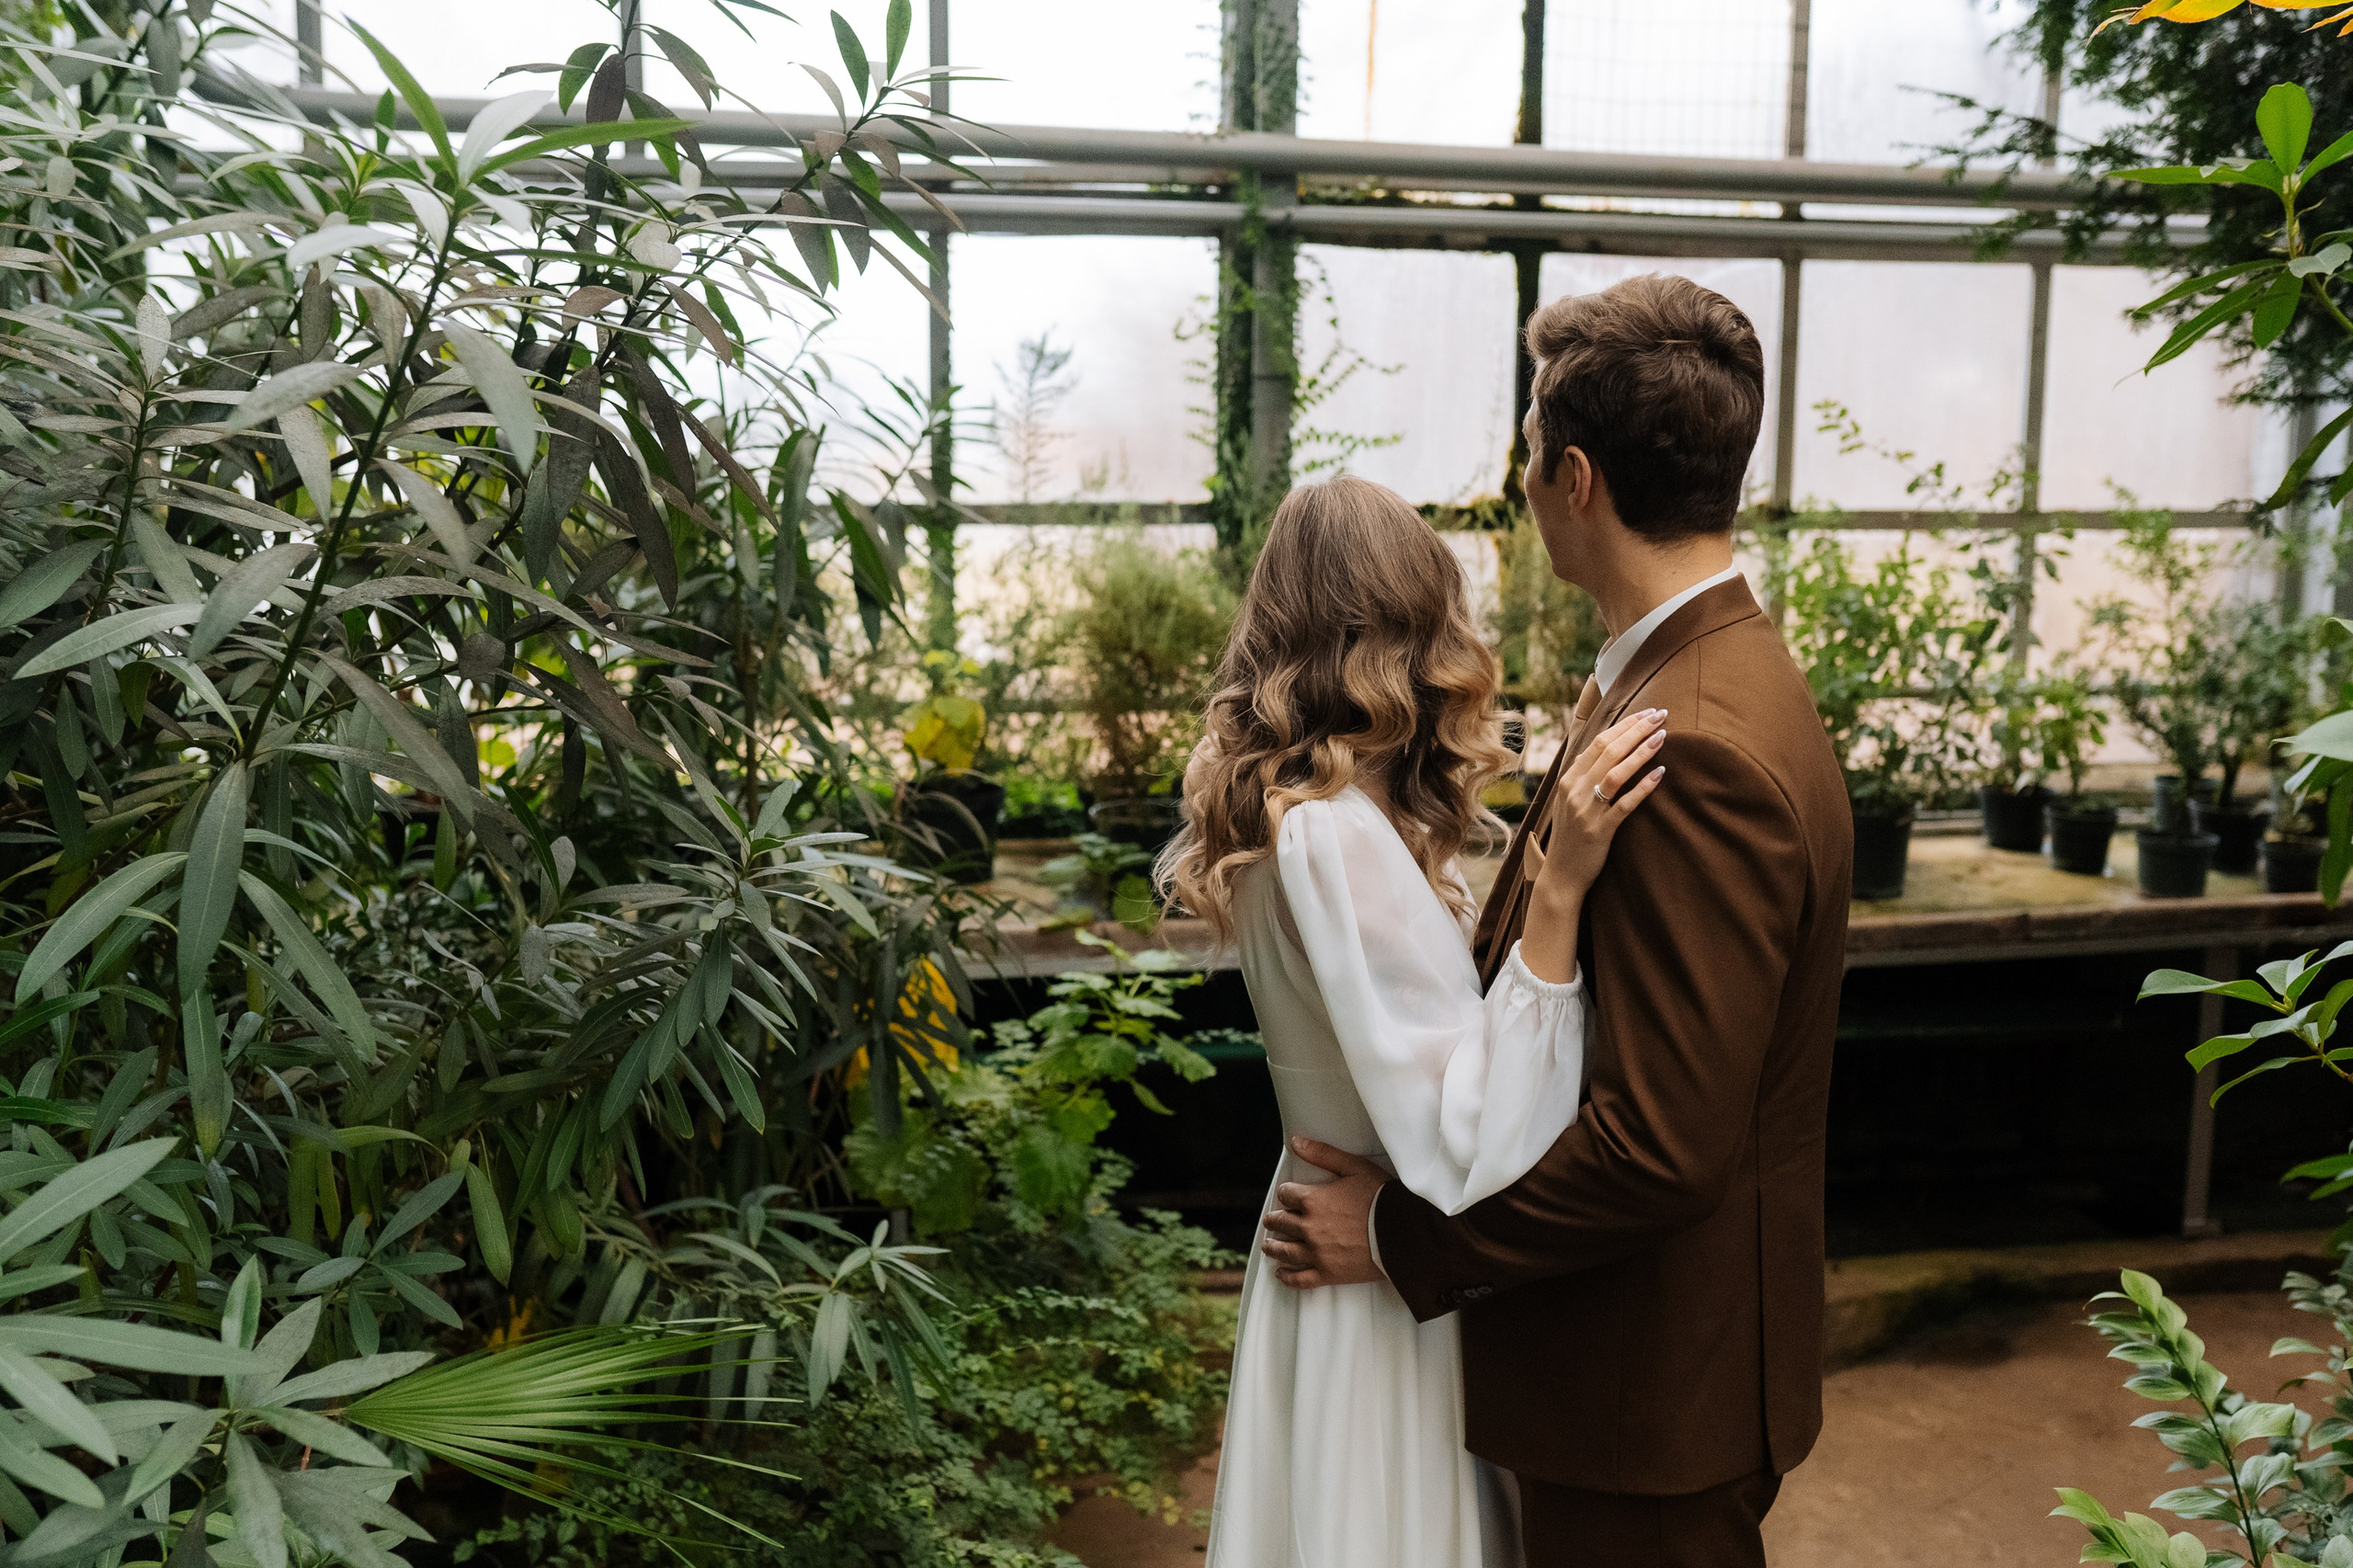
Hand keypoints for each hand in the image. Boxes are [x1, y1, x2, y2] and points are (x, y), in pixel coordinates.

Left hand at [1259, 1137, 1387, 1289]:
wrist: (1404, 1233)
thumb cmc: (1382, 1198)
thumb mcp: (1354, 1167)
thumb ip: (1323, 1154)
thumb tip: (1295, 1142)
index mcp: (1313, 1201)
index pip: (1286, 1195)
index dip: (1287, 1193)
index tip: (1290, 1196)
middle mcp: (1309, 1227)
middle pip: (1281, 1223)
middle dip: (1275, 1220)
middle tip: (1273, 1221)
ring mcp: (1317, 1253)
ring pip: (1285, 1251)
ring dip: (1273, 1247)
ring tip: (1269, 1245)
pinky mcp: (1329, 1274)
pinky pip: (1300, 1279)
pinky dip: (1288, 1277)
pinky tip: (1281, 1274)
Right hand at [1526, 708, 1667, 899]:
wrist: (1561, 875)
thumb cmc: (1571, 836)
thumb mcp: (1569, 801)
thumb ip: (1583, 777)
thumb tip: (1599, 752)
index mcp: (1569, 779)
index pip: (1598, 742)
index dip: (1624, 725)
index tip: (1646, 713)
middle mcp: (1575, 790)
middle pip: (1609, 751)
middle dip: (1637, 730)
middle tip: (1660, 715)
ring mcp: (1587, 810)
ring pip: (1617, 773)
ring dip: (1641, 752)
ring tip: (1662, 737)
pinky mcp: (1600, 830)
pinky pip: (1625, 804)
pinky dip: (1643, 787)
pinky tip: (1660, 774)